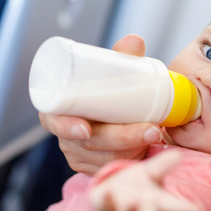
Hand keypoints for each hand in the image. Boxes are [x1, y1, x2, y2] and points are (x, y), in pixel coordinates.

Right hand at [39, 34, 163, 174]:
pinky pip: (111, 169)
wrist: (114, 112)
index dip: (67, 126)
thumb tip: (135, 41)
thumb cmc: (106, 91)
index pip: (53, 120)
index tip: (86, 128)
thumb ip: (122, 58)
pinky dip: (131, 160)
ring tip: (156, 134)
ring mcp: (78, 154)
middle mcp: (65, 135)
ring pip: (104, 158)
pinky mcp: (94, 168)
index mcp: (57, 109)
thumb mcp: (112, 74)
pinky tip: (147, 152)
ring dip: (131, 149)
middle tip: (151, 129)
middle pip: (89, 143)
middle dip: (121, 138)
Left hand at [89, 150, 199, 210]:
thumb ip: (163, 165)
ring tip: (133, 203)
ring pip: (126, 210)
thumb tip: (179, 154)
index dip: (183, 208)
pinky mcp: (102, 203)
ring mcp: (120, 207)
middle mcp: (139, 208)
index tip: (195, 210)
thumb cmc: (136, 186)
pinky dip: (106, 198)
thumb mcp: (152, 174)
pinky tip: (108, 192)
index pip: (171, 205)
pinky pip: (103, 202)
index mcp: (156, 202)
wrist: (108, 197)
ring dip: (130, 209)